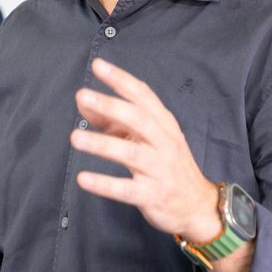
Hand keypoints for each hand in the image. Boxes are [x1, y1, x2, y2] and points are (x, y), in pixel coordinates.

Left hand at [70, 58, 219, 240]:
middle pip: (138, 119)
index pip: (143, 95)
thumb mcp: (145, 139)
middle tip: (83, 95)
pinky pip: (126, 189)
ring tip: (75, 137)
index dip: (121, 79)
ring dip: (102, 144)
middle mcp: (164, 142)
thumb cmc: (166, 165)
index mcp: (163, 124)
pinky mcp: (152, 195)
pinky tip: (83, 178)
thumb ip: (113, 121)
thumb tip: (83, 102)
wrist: (197, 205)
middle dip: (110, 105)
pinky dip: (105, 184)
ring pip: (131, 153)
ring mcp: (159, 169)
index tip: (98, 66)